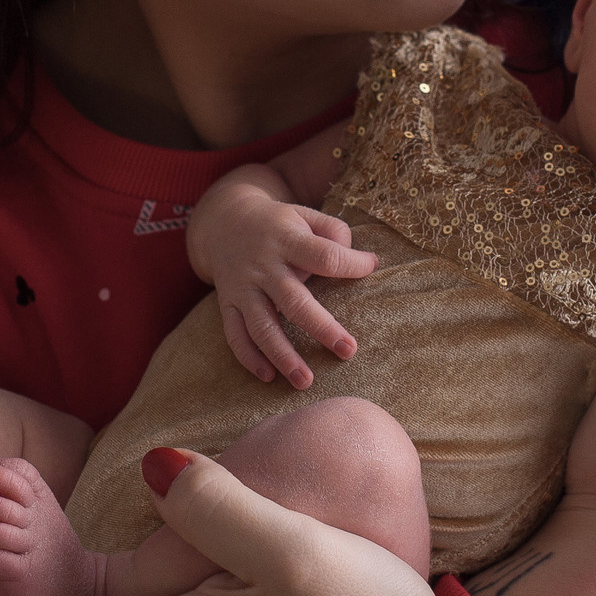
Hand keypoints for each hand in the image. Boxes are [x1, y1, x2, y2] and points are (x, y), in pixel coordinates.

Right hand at [188, 168, 377, 388]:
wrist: (223, 222)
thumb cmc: (279, 224)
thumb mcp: (305, 214)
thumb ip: (334, 231)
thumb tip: (359, 262)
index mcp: (286, 239)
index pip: (324, 255)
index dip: (352, 263)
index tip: (372, 267)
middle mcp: (263, 266)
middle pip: (294, 300)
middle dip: (321, 328)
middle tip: (348, 351)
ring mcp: (243, 287)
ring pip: (262, 325)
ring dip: (282, 355)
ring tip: (306, 381)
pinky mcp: (227, 304)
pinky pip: (235, 334)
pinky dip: (249, 357)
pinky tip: (269, 376)